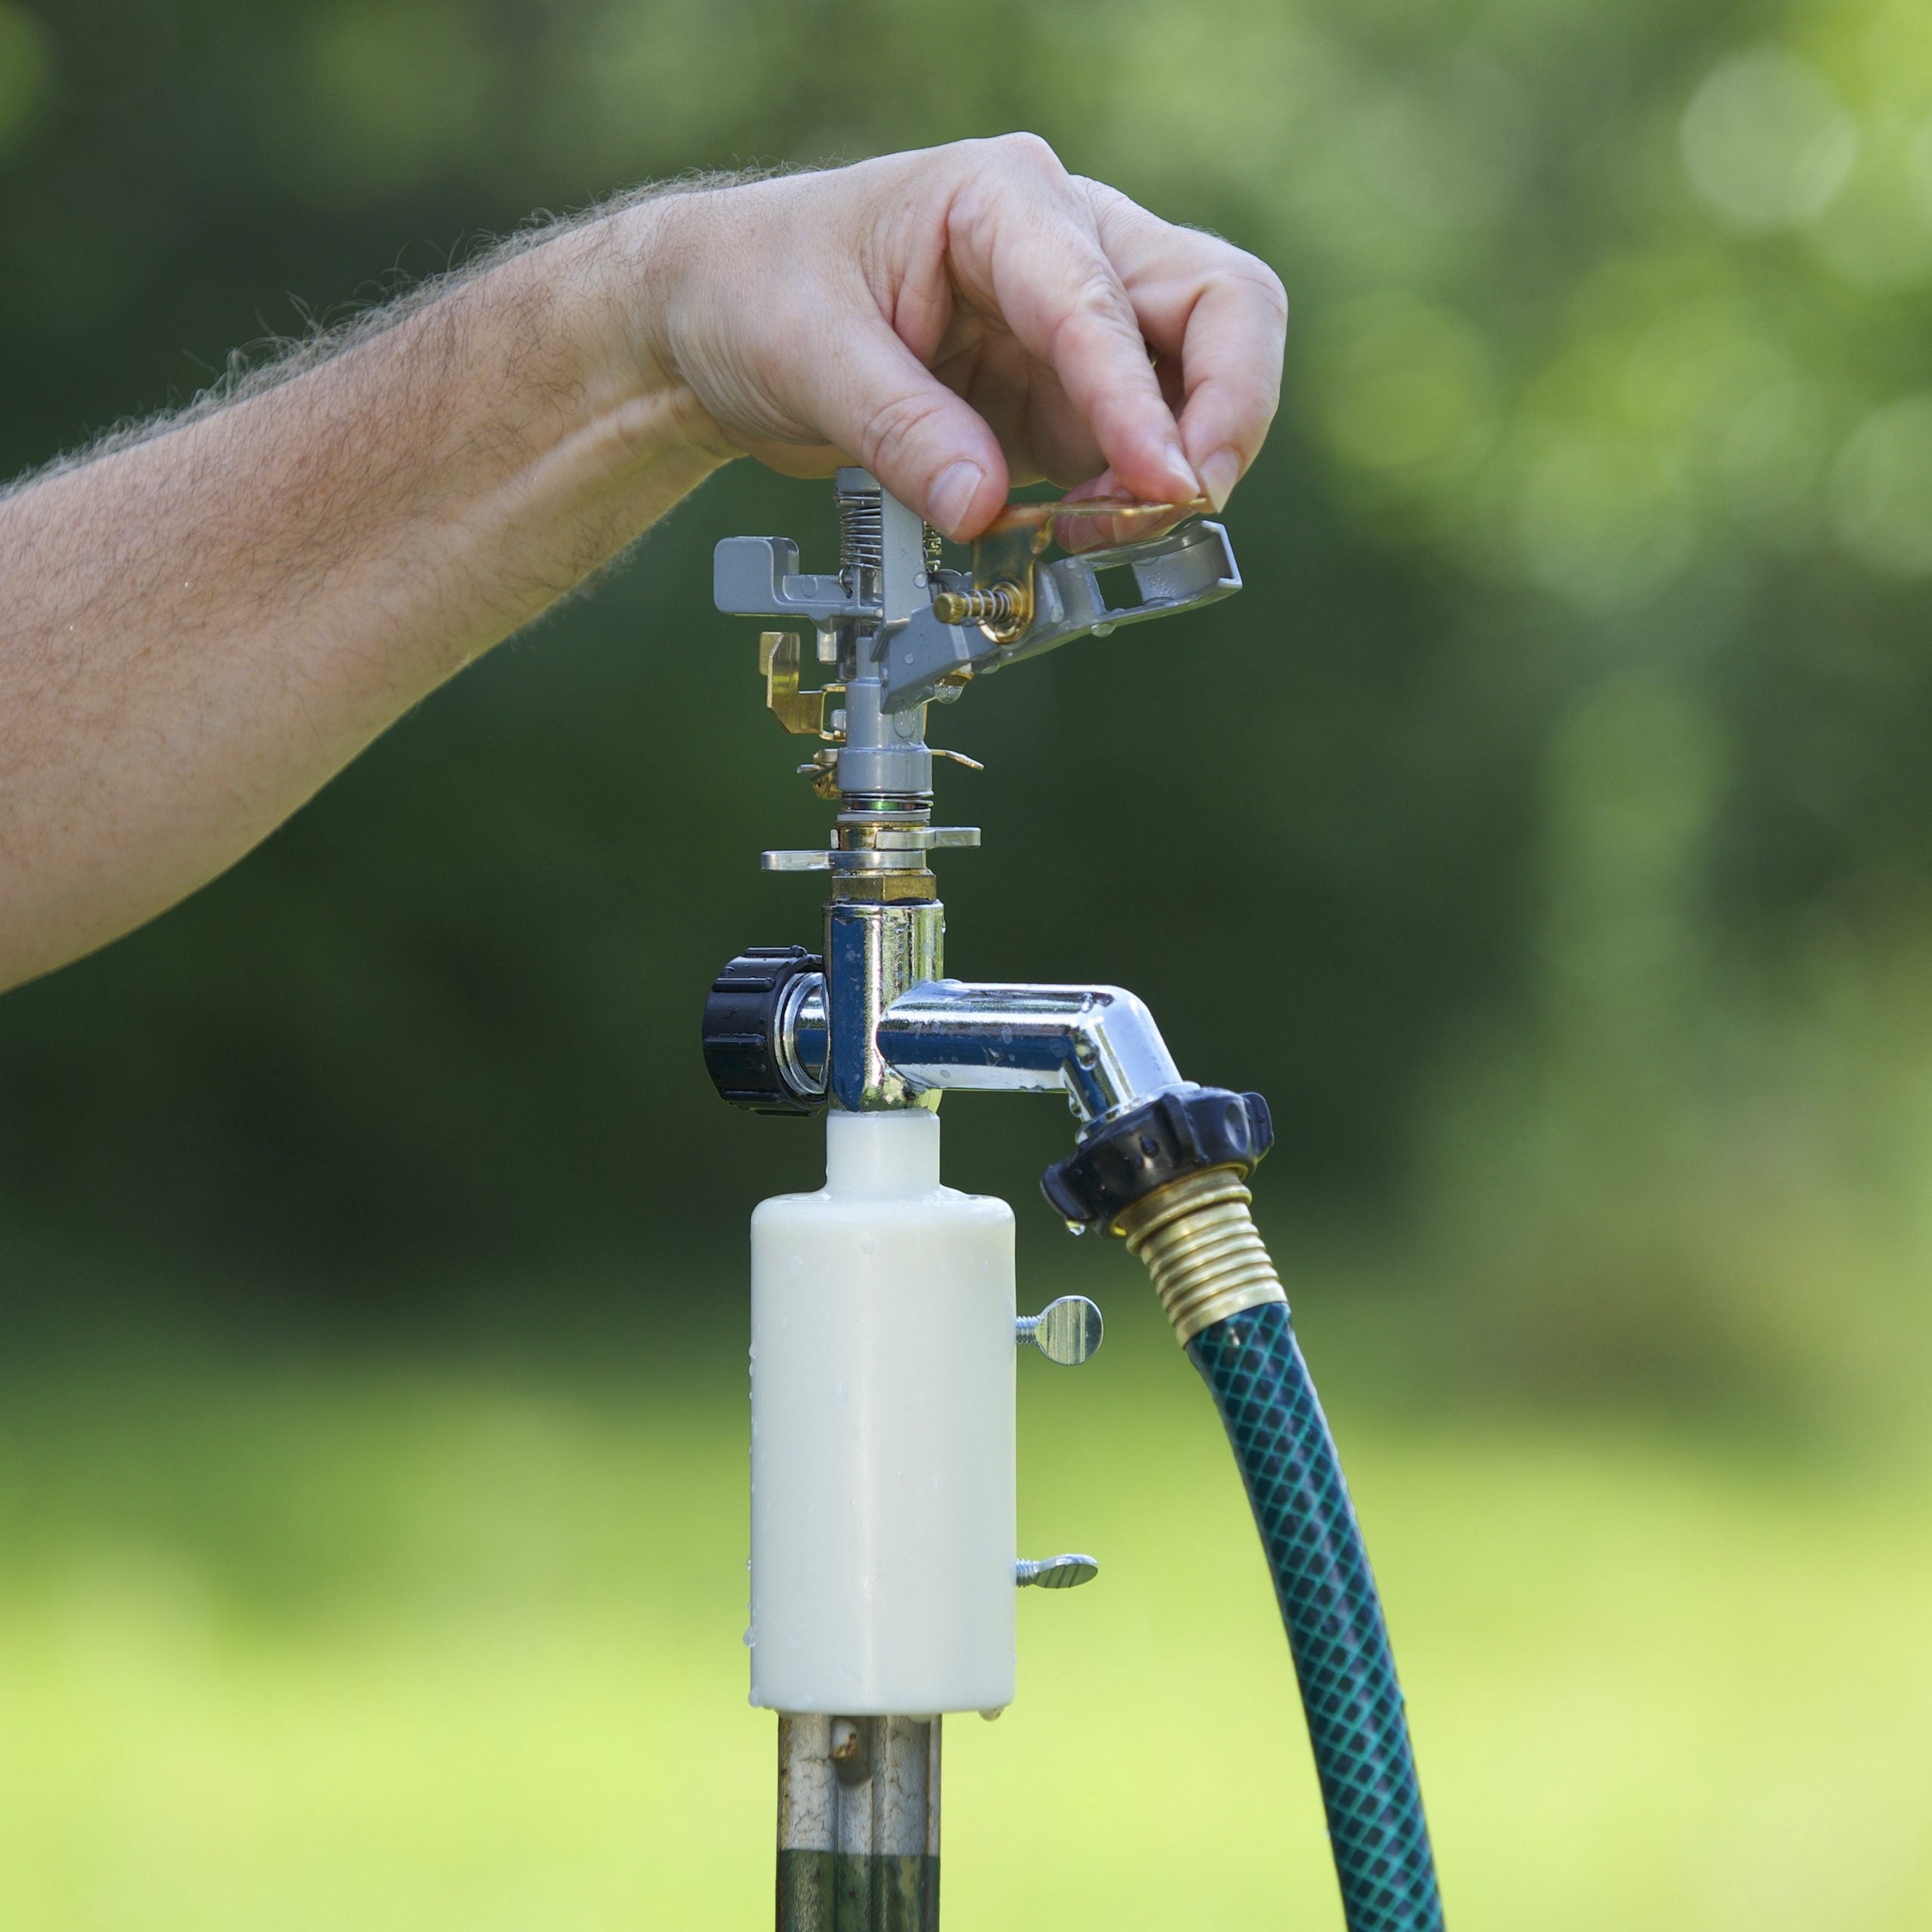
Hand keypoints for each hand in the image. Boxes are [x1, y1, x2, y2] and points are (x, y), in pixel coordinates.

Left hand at [629, 136, 1287, 538]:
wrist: (715, 317)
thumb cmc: (753, 291)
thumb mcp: (805, 355)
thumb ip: (899, 430)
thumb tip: (985, 509)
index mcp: (1001, 201)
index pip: (1100, 296)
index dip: (1141, 397)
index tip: (1165, 483)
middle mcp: (1065, 244)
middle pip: (1217, 305)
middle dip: (1225, 409)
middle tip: (1186, 505)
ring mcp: (1076, 325)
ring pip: (1198, 377)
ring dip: (1181, 464)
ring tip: (1109, 534)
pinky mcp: (1065, 398)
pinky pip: (1137, 450)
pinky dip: (1133, 500)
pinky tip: (1081, 536)